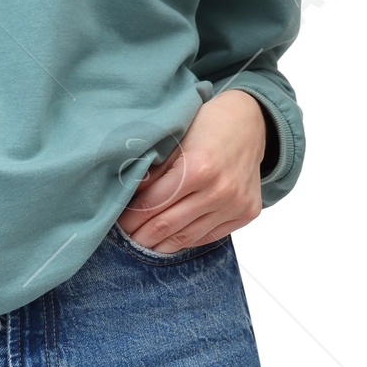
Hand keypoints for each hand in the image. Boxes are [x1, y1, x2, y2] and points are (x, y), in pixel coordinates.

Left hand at [117, 89, 266, 253]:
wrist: (249, 123)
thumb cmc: (206, 126)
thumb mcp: (173, 139)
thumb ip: (151, 170)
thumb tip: (125, 198)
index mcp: (198, 168)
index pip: (153, 204)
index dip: (131, 217)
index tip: (117, 223)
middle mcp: (220, 190)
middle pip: (167, 226)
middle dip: (141, 236)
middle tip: (126, 239)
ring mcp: (235, 204)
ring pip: (187, 237)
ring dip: (161, 244)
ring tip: (144, 243)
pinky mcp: (246, 213)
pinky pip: (209, 237)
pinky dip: (186, 240)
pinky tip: (170, 239)